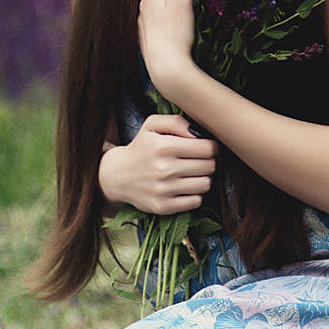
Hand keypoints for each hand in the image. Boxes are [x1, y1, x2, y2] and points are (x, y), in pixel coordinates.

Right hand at [99, 113, 217, 214]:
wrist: (117, 176)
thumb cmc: (141, 147)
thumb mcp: (152, 125)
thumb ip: (176, 121)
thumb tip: (198, 134)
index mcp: (163, 146)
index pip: (207, 149)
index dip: (212, 147)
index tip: (207, 148)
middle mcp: (164, 169)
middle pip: (209, 166)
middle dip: (209, 161)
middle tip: (200, 160)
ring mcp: (164, 190)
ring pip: (205, 184)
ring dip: (204, 178)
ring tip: (193, 173)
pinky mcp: (163, 207)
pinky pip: (196, 201)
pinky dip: (196, 194)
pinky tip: (186, 187)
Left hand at [137, 0, 196, 99]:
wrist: (167, 67)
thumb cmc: (176, 33)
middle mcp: (143, 4)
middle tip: (188, 12)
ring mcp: (143, 20)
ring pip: (163, 6)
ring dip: (174, 10)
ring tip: (183, 26)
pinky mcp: (147, 34)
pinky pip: (160, 21)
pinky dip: (168, 24)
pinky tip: (175, 35)